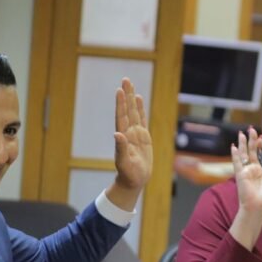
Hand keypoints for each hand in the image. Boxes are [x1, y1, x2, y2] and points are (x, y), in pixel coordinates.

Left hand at [106, 78, 152, 211]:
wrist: (134, 181)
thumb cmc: (128, 174)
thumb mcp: (124, 163)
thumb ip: (121, 148)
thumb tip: (117, 134)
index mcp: (123, 137)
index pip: (122, 116)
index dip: (121, 104)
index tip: (120, 90)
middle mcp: (128, 132)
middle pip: (128, 110)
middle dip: (126, 95)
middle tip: (125, 79)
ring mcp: (136, 134)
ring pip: (134, 112)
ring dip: (132, 99)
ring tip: (130, 85)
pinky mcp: (143, 137)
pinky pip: (142, 120)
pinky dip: (141, 109)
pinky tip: (139, 100)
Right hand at [232, 128, 261, 215]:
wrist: (257, 209)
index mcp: (259, 171)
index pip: (258, 154)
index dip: (259, 145)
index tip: (261, 136)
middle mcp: (251, 169)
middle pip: (250, 151)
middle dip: (250, 140)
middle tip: (251, 129)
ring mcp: (245, 171)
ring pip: (243, 154)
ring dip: (242, 144)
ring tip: (242, 133)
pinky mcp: (240, 175)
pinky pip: (237, 163)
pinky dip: (235, 155)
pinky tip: (233, 146)